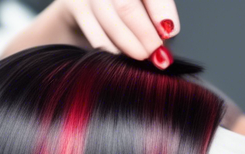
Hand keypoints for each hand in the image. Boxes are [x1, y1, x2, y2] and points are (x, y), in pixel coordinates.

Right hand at [54, 0, 177, 66]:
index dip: (162, 11)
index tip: (170, 32)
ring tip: (142, 56)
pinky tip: (121, 55)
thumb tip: (167, 34)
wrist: (82, 1)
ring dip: (129, 44)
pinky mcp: (74, 5)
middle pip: (127, 7)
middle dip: (145, 34)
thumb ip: (155, 14)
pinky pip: (94, 32)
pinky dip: (111, 48)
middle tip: (156, 53)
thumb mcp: (141, 2)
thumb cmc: (121, 3)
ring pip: (110, 21)